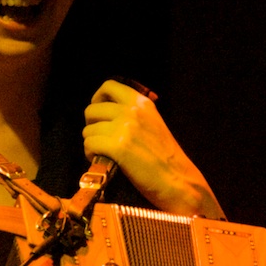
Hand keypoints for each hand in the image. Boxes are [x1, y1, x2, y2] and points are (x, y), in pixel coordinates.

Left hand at [81, 80, 223, 217]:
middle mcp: (132, 110)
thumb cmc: (165, 156)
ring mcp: (124, 127)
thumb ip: (133, 113)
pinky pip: (89, 144)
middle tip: (100, 138)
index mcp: (142, 102)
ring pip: (88, 130)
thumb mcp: (153, 122)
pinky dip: (91, 154)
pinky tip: (102, 160)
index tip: (99, 114)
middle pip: (92, 109)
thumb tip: (106, 112)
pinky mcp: (118, 146)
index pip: (109, 86)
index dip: (97, 99)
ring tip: (103, 153)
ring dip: (92, 143)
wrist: (177, 179)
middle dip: (91, 125)